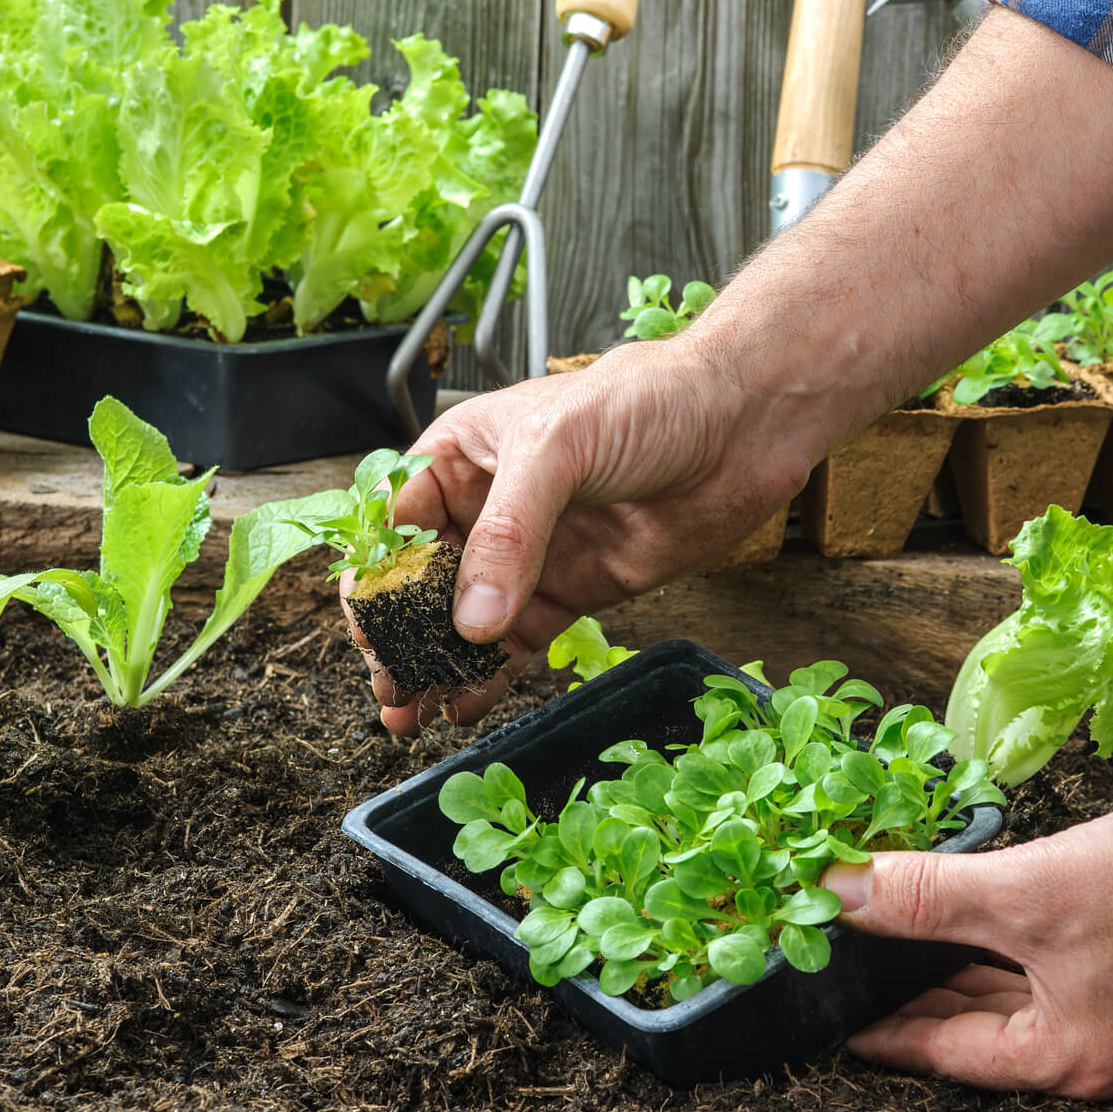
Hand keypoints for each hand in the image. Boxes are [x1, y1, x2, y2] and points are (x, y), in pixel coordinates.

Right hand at [351, 338, 813, 734]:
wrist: (743, 424)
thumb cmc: (649, 400)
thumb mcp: (560, 448)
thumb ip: (510, 532)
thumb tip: (471, 617)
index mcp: (463, 455)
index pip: (395, 522)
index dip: (374, 577)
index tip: (369, 629)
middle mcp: (488, 508)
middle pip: (421, 583)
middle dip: (398, 636)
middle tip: (388, 684)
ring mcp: (531, 555)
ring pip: (464, 622)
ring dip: (435, 666)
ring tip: (409, 712)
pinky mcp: (573, 591)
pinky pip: (517, 643)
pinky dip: (489, 678)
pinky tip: (464, 707)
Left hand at [821, 769, 1112, 1098]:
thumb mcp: (1025, 890)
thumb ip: (924, 898)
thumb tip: (839, 894)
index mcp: (1074, 1061)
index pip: (950, 1053)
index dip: (887, 1031)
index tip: (837, 1019)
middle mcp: (1112, 1065)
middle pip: (989, 1037)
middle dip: (924, 1001)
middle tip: (862, 978)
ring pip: (1031, 1010)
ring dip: (973, 978)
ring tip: (912, 952)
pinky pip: (1070, 989)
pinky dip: (1023, 964)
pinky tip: (992, 931)